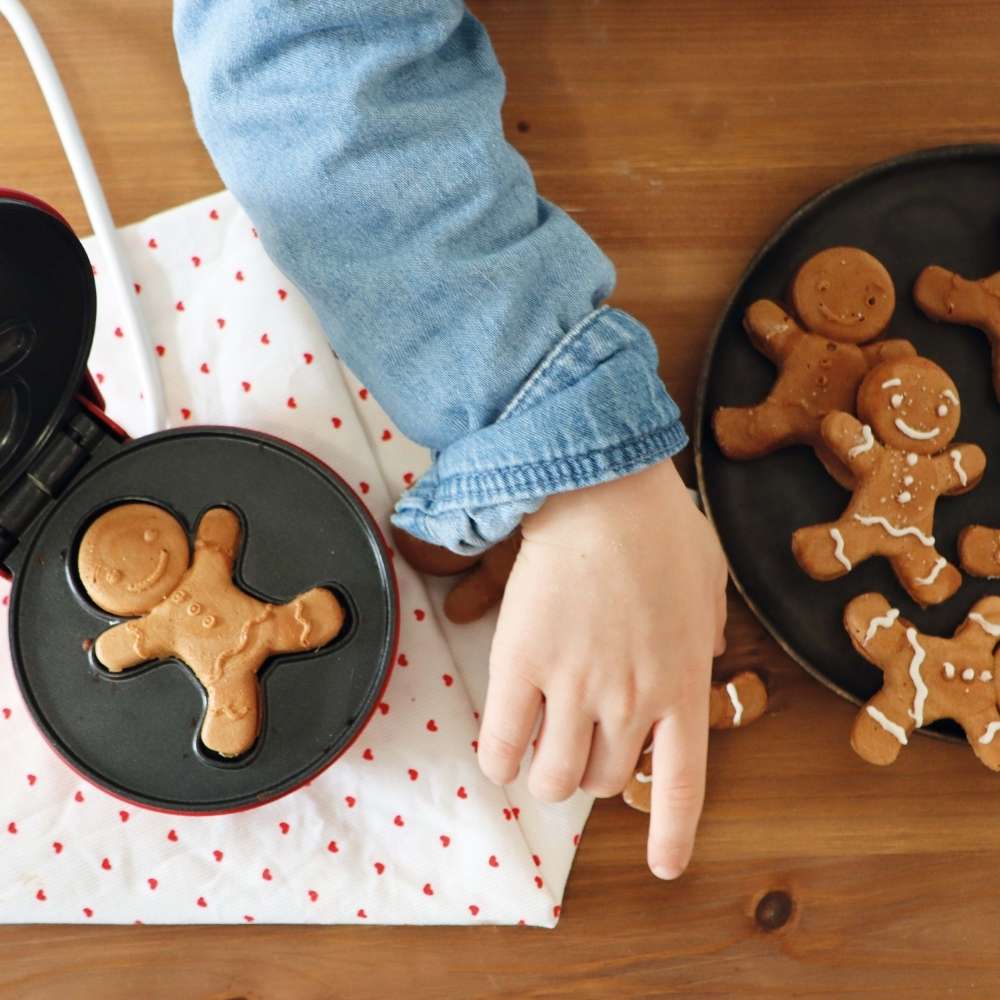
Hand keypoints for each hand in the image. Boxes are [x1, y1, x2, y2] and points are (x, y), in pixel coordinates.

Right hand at [477, 457, 727, 878]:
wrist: (599, 488)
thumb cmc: (659, 526)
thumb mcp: (709, 582)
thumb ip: (709, 632)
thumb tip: (702, 655)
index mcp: (682, 683)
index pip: (682, 784)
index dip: (671, 834)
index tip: (663, 866)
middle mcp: (631, 700)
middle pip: (604, 782)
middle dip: (591, 774)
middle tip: (580, 744)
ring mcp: (574, 687)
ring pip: (553, 779)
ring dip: (545, 776)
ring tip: (539, 750)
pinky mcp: (521, 665)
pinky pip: (502, 746)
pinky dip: (499, 761)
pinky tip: (500, 752)